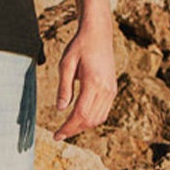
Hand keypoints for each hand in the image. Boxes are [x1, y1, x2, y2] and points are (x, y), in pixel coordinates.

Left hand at [48, 14, 115, 139]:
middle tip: (59, 134)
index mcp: (93, 83)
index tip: (56, 135)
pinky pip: (103, 111)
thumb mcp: (66, 64)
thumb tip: (60, 109)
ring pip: (98, 118)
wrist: (98, 33)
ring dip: (83, 126)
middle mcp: (106, 89)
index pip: (80, 114)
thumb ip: (64, 88)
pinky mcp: (112, 89)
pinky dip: (91, 118)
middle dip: (74, 130)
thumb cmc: (79, 46)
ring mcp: (111, 90)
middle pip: (90, 120)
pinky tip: (80, 118)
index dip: (68, 128)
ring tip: (68, 127)